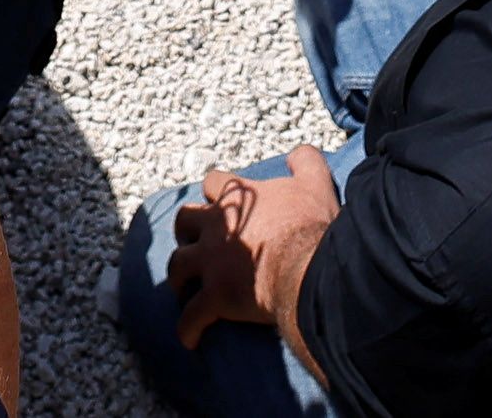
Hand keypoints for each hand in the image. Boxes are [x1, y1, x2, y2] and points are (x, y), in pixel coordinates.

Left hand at [173, 149, 338, 340]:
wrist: (306, 268)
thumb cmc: (310, 227)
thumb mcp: (314, 185)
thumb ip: (305, 162)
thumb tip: (297, 153)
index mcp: (238, 200)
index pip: (213, 182)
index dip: (215, 191)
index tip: (220, 201)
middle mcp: (216, 228)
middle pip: (183, 221)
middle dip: (186, 232)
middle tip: (197, 244)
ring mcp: (211, 263)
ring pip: (177, 266)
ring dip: (179, 278)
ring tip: (186, 288)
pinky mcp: (214, 298)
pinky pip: (192, 317)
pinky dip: (188, 329)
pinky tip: (191, 339)